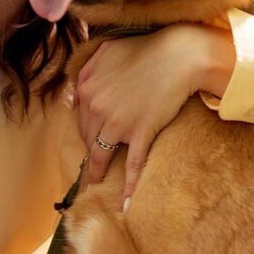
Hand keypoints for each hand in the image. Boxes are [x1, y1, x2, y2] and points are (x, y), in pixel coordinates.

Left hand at [75, 23, 234, 205]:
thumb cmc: (144, 50)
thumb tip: (75, 93)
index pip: (80, 118)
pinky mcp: (141, 133)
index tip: (88, 140)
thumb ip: (86, 70)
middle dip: (90, 150)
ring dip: (99, 171)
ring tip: (98, 182)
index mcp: (87, 88)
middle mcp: (96, 107)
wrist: (178, 56)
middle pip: (88, 137)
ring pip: (102, 154)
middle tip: (92, 163)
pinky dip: (130, 186)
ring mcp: (118, 123)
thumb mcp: (106, 51)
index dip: (84, 131)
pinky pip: (133, 164)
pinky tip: (127, 203)